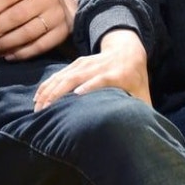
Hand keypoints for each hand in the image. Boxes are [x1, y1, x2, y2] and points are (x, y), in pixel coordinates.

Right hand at [33, 29, 150, 110]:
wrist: (128, 49)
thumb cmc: (135, 78)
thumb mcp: (142, 93)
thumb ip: (143, 111)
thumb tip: (146, 135)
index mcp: (117, 75)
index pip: (101, 79)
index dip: (90, 85)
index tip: (78, 95)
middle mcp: (99, 67)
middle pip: (77, 77)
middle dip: (60, 92)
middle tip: (46, 111)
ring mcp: (86, 63)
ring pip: (65, 75)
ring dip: (50, 90)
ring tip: (38, 107)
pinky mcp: (78, 63)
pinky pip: (60, 73)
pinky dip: (48, 84)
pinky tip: (38, 96)